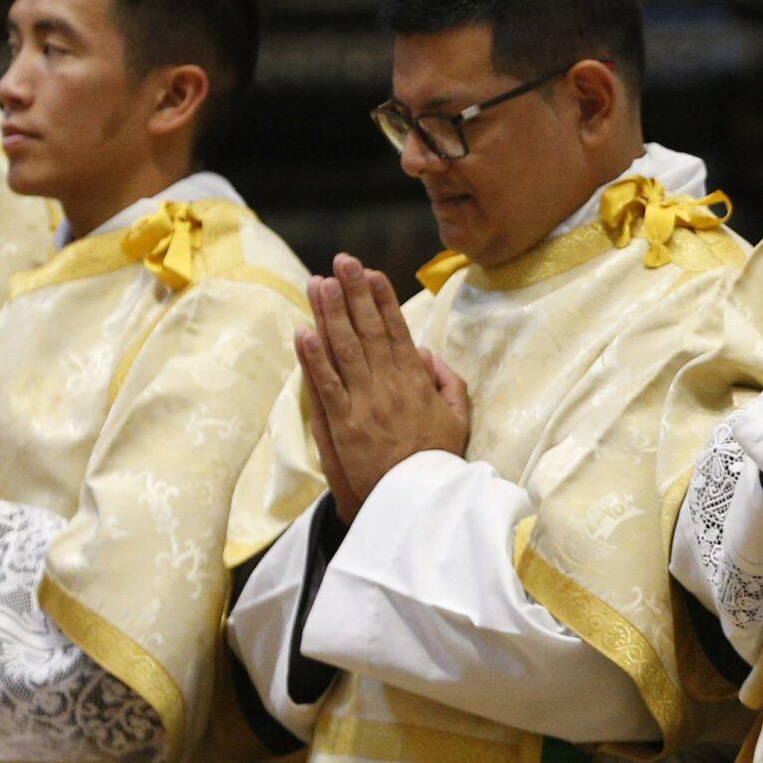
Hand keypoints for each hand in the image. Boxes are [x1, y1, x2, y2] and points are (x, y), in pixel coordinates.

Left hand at [298, 256, 468, 521]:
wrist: (415, 502)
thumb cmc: (436, 461)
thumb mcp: (458, 418)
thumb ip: (447, 382)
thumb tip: (426, 352)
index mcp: (416, 382)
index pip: (396, 330)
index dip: (381, 299)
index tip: (371, 272)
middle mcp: (389, 385)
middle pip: (367, 330)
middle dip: (354, 292)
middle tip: (342, 260)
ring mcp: (364, 403)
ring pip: (344, 349)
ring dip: (330, 313)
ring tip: (319, 282)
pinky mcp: (342, 425)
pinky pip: (326, 385)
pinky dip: (313, 358)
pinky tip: (304, 331)